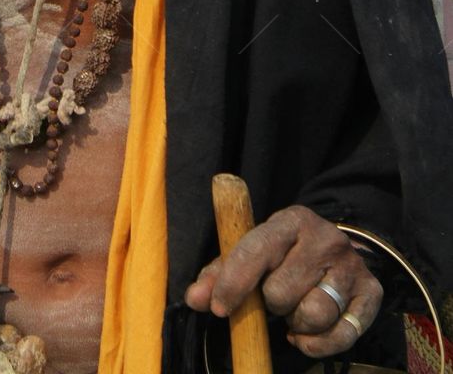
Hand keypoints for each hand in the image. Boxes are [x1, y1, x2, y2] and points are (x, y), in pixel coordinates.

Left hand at [185, 204, 383, 361]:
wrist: (336, 247)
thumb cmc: (283, 253)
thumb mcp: (253, 251)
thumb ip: (220, 273)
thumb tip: (195, 299)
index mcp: (291, 220)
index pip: (257, 250)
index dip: (234, 282)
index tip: (219, 307)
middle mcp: (325, 238)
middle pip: (282, 291)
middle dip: (271, 303)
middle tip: (275, 296)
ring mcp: (351, 266)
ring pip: (313, 315)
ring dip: (295, 323)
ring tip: (294, 309)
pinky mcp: (371, 294)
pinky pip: (341, 336)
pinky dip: (317, 344)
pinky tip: (305, 333)